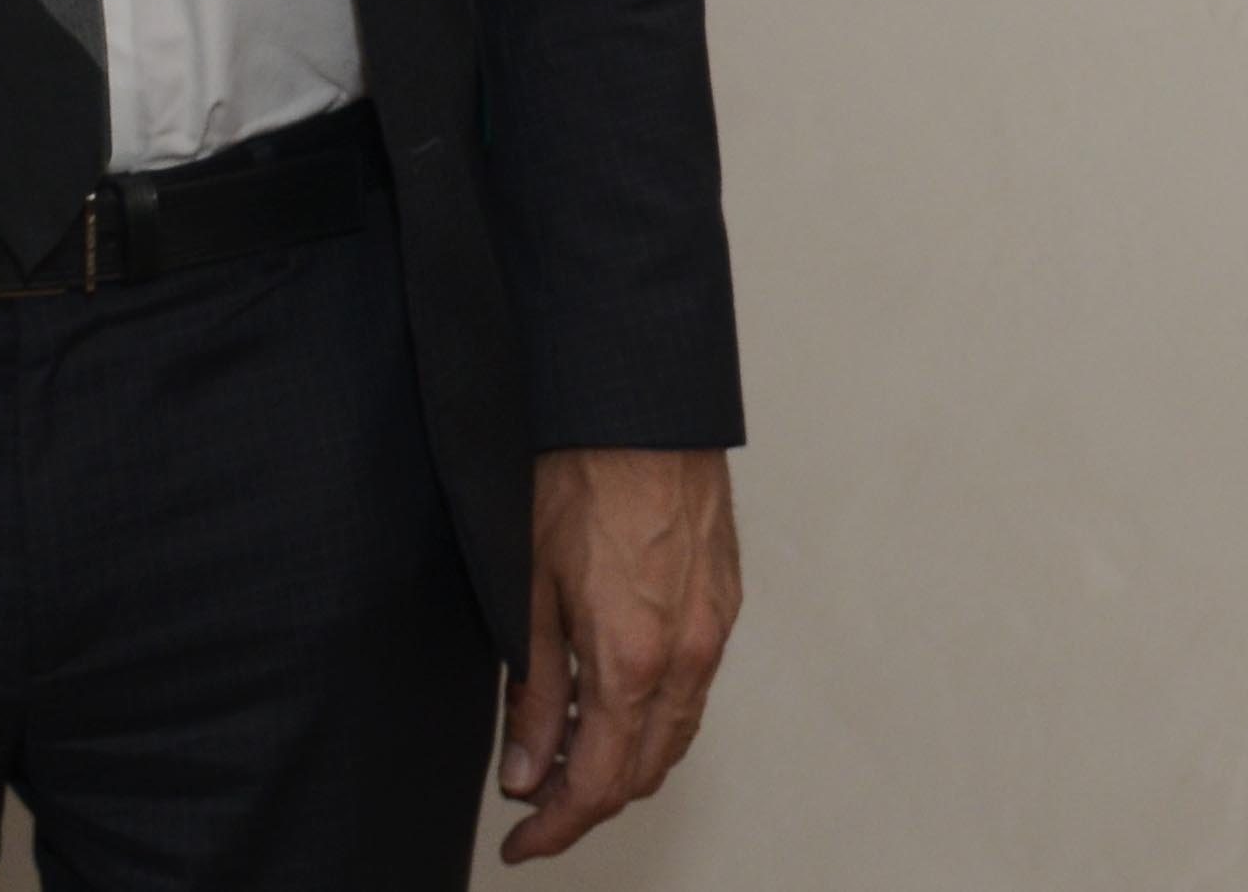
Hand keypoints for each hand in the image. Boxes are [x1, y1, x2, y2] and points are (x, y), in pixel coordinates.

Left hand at [497, 447, 739, 861]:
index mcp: (631, 659)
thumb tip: (525, 773)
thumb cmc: (578, 473)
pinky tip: (613, 702)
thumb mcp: (527, 589)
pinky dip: (653, 719)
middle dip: (587, 803)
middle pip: (642, 773)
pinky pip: (693, 693)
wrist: (639, 404)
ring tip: (565, 756)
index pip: (597, 784)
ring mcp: (713, 632)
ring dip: (623, 763)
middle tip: (534, 802)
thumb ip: (530, 692)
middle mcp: (685, 656)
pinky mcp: (724, 606)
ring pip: (673, 738)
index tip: (523, 844)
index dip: (556, 828)